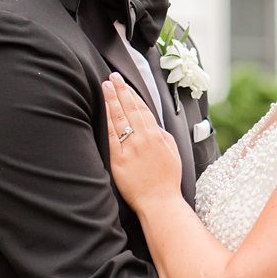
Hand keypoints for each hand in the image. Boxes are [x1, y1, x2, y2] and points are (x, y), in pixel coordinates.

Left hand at [102, 73, 182, 211]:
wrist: (159, 201)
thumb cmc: (167, 179)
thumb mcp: (172, 152)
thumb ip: (162, 135)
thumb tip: (153, 123)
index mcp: (157, 135)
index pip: (142, 109)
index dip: (133, 94)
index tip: (125, 83)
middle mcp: (144, 138)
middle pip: (130, 109)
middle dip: (121, 90)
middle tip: (113, 76)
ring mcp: (131, 148)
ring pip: (120, 118)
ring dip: (112, 100)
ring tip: (105, 86)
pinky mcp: (119, 159)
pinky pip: (112, 135)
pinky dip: (108, 120)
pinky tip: (104, 109)